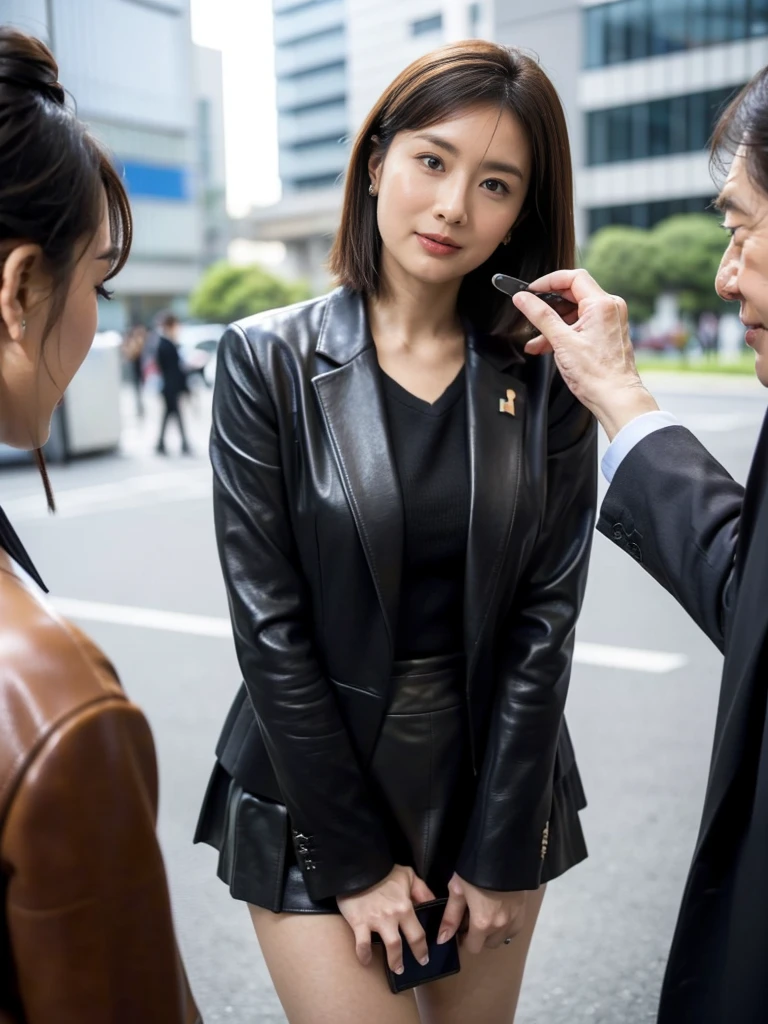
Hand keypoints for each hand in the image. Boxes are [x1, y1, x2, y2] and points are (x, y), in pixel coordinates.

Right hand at [337, 864, 434, 973]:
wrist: (358, 866)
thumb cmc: (384, 871)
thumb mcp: (408, 875)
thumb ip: (422, 890)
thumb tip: (434, 903)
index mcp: (405, 906)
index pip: (418, 934)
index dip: (422, 949)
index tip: (424, 958)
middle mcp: (393, 916)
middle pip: (402, 945)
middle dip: (407, 959)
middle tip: (406, 969)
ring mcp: (376, 920)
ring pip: (388, 947)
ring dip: (392, 961)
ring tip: (394, 968)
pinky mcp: (359, 922)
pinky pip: (362, 944)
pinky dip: (364, 955)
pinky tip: (365, 960)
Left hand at [437, 872, 526, 953]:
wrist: (503, 853)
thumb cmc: (474, 870)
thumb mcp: (458, 889)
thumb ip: (450, 916)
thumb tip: (442, 940)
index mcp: (483, 923)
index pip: (473, 947)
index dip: (464, 940)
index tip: (461, 928)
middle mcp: (500, 927)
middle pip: (488, 944)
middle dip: (479, 937)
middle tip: (473, 918)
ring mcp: (515, 919)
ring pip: (502, 938)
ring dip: (493, 932)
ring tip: (487, 913)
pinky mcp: (524, 911)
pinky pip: (514, 929)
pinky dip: (506, 926)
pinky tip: (500, 911)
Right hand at [512, 269, 658, 439]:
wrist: (616, 398)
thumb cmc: (596, 374)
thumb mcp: (561, 341)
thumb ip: (540, 316)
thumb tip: (522, 298)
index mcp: (602, 304)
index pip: (573, 277)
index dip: (548, 282)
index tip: (530, 291)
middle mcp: (610, 308)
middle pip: (573, 295)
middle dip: (548, 306)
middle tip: (530, 313)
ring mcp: (610, 321)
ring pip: (575, 313)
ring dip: (553, 324)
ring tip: (535, 342)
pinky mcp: (607, 334)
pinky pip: (582, 326)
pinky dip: (564, 333)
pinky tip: (547, 347)